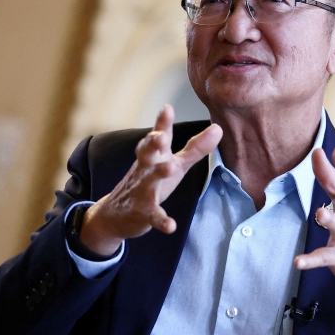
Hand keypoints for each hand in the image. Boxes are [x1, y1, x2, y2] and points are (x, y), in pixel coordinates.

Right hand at [79, 105, 221, 254]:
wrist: (115, 214)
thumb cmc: (151, 180)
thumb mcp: (174, 162)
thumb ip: (195, 147)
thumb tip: (218, 128)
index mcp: (154, 156)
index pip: (156, 136)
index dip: (162, 123)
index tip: (167, 108)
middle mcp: (145, 170)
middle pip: (147, 154)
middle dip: (152, 143)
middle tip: (160, 135)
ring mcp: (142, 191)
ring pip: (148, 181)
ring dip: (158, 174)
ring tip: (170, 167)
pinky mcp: (143, 212)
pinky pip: (153, 216)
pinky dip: (161, 220)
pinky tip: (171, 226)